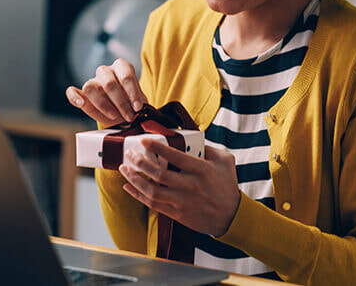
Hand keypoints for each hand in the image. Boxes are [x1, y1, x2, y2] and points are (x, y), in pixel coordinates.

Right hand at [65, 58, 147, 124]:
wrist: (125, 113)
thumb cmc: (132, 105)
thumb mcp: (139, 102)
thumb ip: (138, 102)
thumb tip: (138, 106)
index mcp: (122, 67)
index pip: (125, 75)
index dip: (132, 92)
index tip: (138, 107)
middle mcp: (106, 71)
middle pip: (109, 83)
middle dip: (121, 102)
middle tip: (129, 116)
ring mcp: (93, 80)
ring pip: (90, 87)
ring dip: (103, 105)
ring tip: (114, 116)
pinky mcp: (82, 93)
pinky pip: (72, 91)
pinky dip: (73, 96)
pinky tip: (80, 103)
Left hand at [119, 139, 240, 237]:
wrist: (231, 216)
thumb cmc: (227, 186)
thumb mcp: (225, 161)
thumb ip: (208, 148)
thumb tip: (190, 140)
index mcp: (201, 170)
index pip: (175, 156)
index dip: (157, 148)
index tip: (144, 141)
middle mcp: (190, 185)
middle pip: (159, 174)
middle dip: (140, 163)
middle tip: (130, 154)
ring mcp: (182, 201)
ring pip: (152, 191)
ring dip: (134, 179)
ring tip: (124, 169)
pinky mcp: (177, 213)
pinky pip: (153, 204)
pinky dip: (138, 195)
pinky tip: (128, 187)